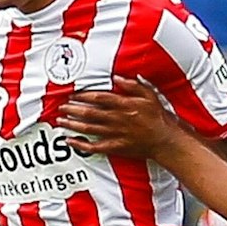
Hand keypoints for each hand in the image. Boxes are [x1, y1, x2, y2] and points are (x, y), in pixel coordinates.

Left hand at [59, 76, 179, 159]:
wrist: (166, 140)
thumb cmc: (158, 117)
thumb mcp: (149, 95)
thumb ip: (133, 85)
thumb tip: (117, 77)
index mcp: (125, 105)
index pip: (99, 98)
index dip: (83, 95)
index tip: (73, 94)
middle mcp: (118, 119)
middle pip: (90, 113)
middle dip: (73, 109)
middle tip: (62, 107)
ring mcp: (115, 134)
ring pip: (88, 129)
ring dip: (72, 124)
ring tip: (60, 121)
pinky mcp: (115, 147)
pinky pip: (94, 147)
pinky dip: (80, 145)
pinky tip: (69, 141)